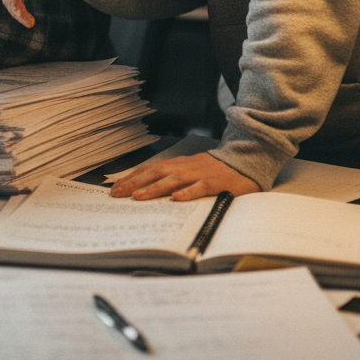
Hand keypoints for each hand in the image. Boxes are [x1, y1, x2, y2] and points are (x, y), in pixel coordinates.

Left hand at [110, 153, 259, 201]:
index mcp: (178, 164)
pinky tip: (176, 199)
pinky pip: (200, 188)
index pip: (150, 169)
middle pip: (156, 173)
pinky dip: (188, 193)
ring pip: (173, 180)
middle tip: (117, 193)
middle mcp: (185, 167)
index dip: (132, 178)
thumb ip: (173, 177)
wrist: (244, 161)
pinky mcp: (215, 183)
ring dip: (154, 188)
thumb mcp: (190, 170)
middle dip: (135, 183)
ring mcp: (200, 174)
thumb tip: (148, 188)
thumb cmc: (214, 170)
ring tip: (138, 196)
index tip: (115, 188)